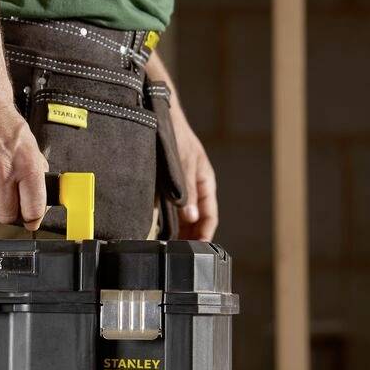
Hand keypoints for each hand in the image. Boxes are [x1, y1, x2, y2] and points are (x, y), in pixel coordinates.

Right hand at [0, 78, 48, 227]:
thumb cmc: (2, 121)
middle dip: (3, 213)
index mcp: (26, 164)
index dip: (30, 220)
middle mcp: (2, 168)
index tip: (27, 221)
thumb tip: (39, 201)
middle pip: (4, 215)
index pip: (33, 209)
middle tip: (0, 202)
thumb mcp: (29, 145)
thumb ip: (35, 173)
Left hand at [168, 93, 218, 240]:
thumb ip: (187, 190)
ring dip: (179, 231)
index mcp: (205, 183)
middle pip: (197, 220)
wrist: (160, 116)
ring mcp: (182, 188)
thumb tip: (191, 217)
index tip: (198, 249)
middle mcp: (195, 188)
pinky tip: (159, 231)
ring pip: (184, 216)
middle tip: (180, 253)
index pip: (210, 215)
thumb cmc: (176, 136)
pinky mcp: (167, 186)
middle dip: (191, 237)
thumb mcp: (183, 163)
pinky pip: (170, 209)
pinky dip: (167, 221)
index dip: (205, 234)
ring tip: (170, 247)